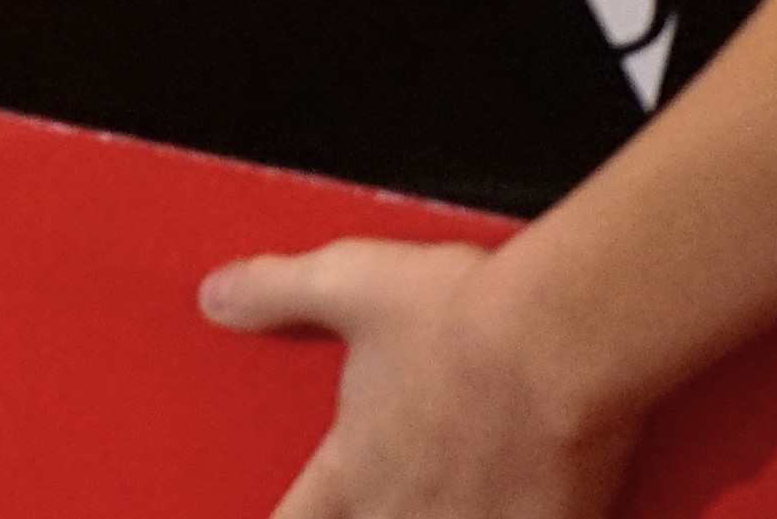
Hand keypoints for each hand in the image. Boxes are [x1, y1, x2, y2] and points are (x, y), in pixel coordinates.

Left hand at [196, 239, 637, 518]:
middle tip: (380, 499)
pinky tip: (505, 508)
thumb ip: (273, 293)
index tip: (296, 513)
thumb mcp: (343, 281)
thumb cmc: (460, 316)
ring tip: (448, 500)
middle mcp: (403, 513)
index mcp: (350, 471)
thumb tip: (217, 296)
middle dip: (366, 517)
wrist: (559, 341)